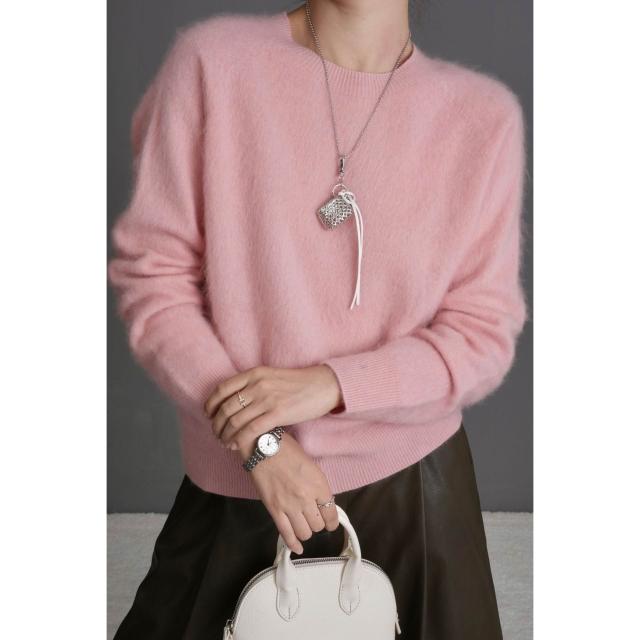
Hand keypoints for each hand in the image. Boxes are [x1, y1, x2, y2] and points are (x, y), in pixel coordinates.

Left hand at [204, 365, 342, 451]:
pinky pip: (251, 429)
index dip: (211, 404)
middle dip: (216, 424)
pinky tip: (235, 445)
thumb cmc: (299, 383)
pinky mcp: (278, 413)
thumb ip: (254, 384)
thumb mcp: (272, 376)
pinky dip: (239, 439)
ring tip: (224, 442)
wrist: (323, 385)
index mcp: (255, 373)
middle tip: (216, 433)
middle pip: (226, 407)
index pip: (222, 389)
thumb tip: (237, 399)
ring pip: (235, 420)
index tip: (208, 414)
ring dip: (225, 434)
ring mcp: (267, 398)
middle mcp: (258, 384)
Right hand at [241, 432, 338, 553]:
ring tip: (303, 524)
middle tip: (314, 518)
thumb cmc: (288, 449)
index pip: (331, 514)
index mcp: (319, 485)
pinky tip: (297, 548)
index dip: (332, 520)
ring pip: (305, 532)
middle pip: (318, 525)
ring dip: (306, 531)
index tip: (329, 520)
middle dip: (318, 523)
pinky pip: (286, 534)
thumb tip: (321, 501)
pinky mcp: (274, 510)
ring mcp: (289, 506)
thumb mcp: (311, 465)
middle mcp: (306, 498)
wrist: (264, 446)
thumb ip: (317, 485)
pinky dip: (293, 544)